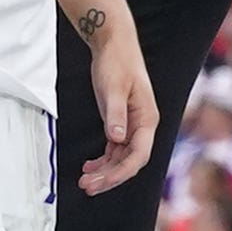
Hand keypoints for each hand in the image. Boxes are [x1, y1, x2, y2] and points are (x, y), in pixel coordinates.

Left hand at [78, 24, 160, 195]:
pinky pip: (115, 149)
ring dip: (105, 171)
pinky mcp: (121, 122)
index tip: (100, 182)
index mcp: (147, 118)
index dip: (120, 173)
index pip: (138, 155)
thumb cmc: (117, 62)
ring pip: (122, 158)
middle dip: (110, 177)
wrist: (114, 44)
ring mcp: (133, 125)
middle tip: (86, 186)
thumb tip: (117, 140)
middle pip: (130, 161)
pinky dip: (103, 160)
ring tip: (84, 180)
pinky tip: (89, 165)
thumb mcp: (113, 88)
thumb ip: (115, 115)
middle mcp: (143, 125)